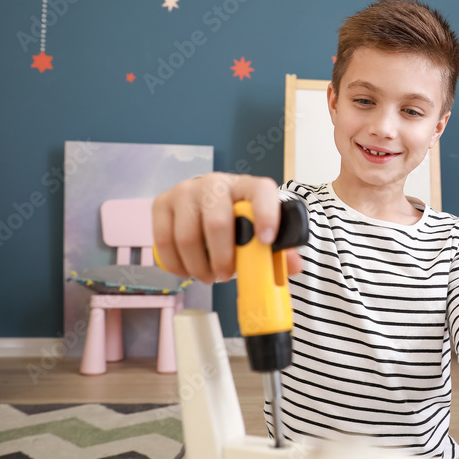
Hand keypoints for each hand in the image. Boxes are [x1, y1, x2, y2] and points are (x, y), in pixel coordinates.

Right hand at [152, 173, 302, 283]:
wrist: (209, 201)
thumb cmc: (239, 219)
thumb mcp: (262, 227)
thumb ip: (280, 247)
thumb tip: (295, 266)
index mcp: (248, 186)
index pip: (261, 192)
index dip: (265, 215)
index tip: (266, 240)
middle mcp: (215, 183)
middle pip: (217, 223)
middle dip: (222, 258)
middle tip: (226, 276)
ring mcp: (186, 191)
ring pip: (188, 236)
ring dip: (198, 266)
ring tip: (208, 276)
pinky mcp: (163, 202)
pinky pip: (164, 240)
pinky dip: (176, 264)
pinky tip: (187, 271)